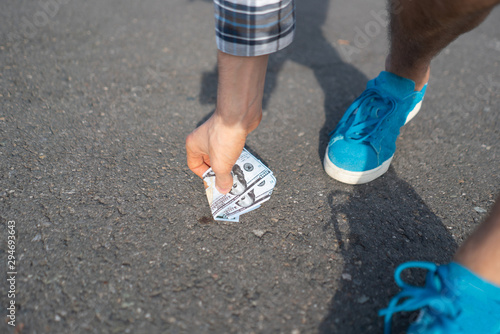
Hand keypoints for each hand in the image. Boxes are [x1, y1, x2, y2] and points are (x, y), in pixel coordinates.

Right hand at [186, 51, 267, 192]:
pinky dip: (238, 155)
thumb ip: (222, 179)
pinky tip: (245, 163)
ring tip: (239, 174)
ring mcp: (217, 134)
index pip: (194, 166)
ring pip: (222, 154)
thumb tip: (223, 189)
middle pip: (209, 161)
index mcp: (194, 145)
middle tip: (229, 182)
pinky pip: (232, 148)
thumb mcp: (221, 164)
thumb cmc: (224, 136)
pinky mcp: (230, 131)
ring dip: (230, 164)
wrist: (239, 114)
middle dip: (220, 171)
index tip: (216, 183)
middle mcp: (203, 138)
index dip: (205, 176)